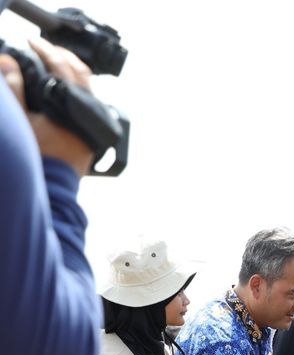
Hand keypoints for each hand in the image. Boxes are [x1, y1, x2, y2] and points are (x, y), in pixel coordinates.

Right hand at [0, 39, 94, 175]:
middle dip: (62, 55)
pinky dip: (77, 86)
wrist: (56, 184)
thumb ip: (13, 90)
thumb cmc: (39, 156)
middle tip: (44, 48)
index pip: (61, 66)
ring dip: (71, 70)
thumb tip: (7, 61)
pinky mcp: (95, 128)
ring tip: (53, 61)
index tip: (32, 42)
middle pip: (81, 71)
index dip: (45, 50)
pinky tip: (63, 85)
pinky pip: (89, 99)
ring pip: (88, 85)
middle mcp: (90, 109)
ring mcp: (95, 119)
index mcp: (73, 103)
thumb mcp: (20, 119)